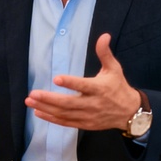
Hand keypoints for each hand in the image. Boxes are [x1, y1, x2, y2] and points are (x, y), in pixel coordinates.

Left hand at [25, 34, 139, 131]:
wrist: (130, 112)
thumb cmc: (119, 87)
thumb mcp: (114, 69)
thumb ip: (105, 53)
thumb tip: (104, 35)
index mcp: (100, 88)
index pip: (83, 86)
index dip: (70, 83)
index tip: (56, 78)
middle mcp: (93, 104)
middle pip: (69, 103)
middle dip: (49, 99)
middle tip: (32, 94)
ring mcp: (88, 116)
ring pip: (64, 113)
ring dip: (46, 108)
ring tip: (30, 101)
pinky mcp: (85, 124)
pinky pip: (66, 122)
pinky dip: (51, 118)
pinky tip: (38, 112)